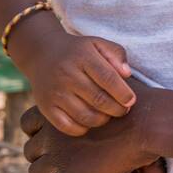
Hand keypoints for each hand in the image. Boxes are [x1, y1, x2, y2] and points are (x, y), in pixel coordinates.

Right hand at [19, 23, 136, 135]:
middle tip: (123, 110)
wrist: (42, 54)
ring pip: (86, 116)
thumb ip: (116, 54)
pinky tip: (89, 121)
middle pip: (99, 100)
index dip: (123, 93)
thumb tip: (126, 74)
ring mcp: (55, 92)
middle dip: (117, 109)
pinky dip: (83, 129)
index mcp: (82, 57)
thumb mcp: (97, 44)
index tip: (130, 100)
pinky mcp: (46, 107)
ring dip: (102, 120)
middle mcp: (67, 74)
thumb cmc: (78, 52)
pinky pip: (67, 127)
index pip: (108, 78)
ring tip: (107, 115)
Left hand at [21, 85, 159, 172]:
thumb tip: (106, 80)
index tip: (53, 138)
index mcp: (56, 110)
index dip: (38, 133)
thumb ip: (94, 91)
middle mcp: (51, 134)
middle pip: (30, 150)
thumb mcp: (105, 88)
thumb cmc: (134, 105)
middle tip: (61, 162)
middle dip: (42, 157)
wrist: (148, 123)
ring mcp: (59, 157)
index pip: (27, 123)